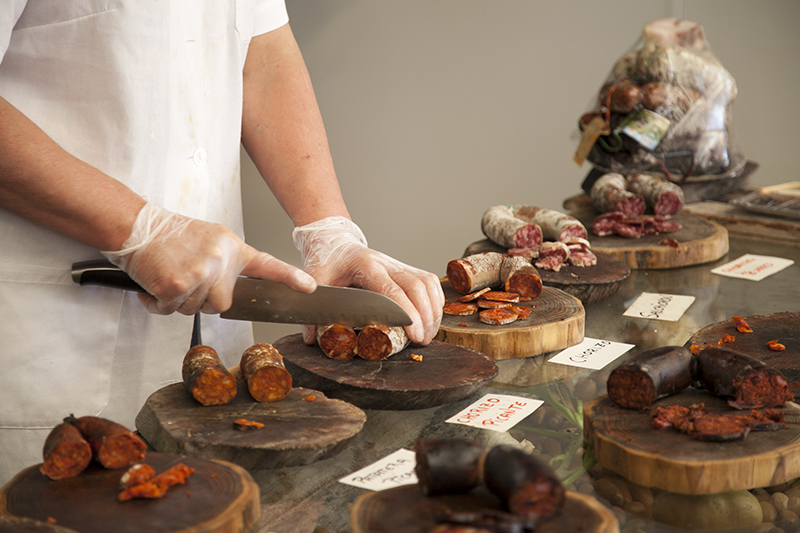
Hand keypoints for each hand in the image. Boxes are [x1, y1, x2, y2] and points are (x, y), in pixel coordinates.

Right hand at [103, 200, 316, 314]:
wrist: (137, 225)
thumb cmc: (171, 235)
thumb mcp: (209, 240)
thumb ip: (226, 264)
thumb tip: (228, 292)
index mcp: (232, 248)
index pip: (267, 265)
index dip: (290, 278)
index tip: (311, 287)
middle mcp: (220, 260)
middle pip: (222, 304)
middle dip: (202, 299)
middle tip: (184, 277)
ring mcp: (199, 273)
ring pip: (195, 309)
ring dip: (178, 300)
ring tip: (168, 274)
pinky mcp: (177, 285)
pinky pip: (171, 310)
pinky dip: (158, 303)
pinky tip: (154, 283)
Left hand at [293, 217, 443, 345]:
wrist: (336, 243)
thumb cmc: (328, 263)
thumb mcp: (317, 282)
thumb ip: (314, 309)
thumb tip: (310, 339)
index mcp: (366, 266)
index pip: (393, 290)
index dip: (407, 313)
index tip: (414, 335)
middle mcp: (387, 263)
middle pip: (416, 287)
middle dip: (425, 316)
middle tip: (423, 341)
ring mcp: (398, 264)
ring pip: (427, 283)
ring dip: (433, 310)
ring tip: (429, 334)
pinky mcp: (405, 268)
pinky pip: (429, 282)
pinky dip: (435, 300)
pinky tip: (432, 318)